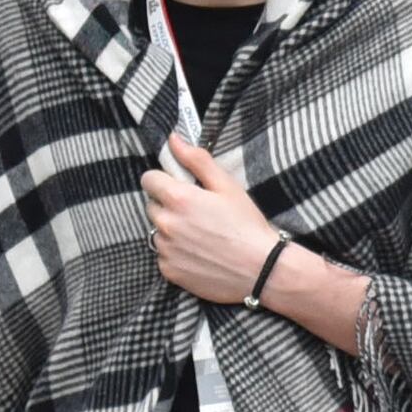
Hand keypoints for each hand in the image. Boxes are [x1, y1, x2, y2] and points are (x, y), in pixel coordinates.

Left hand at [141, 132, 285, 304]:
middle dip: (168, 206)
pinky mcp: (169, 271)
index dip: (163, 180)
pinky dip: (177, 254)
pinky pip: (164, 256)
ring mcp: (166, 249)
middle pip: (152, 206)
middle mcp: (166, 223)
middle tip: (197, 214)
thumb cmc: (247, 226)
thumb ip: (197, 160)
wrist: (263, 270)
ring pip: (157, 232)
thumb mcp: (228, 186)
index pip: (149, 179)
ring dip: (172, 231)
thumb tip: (174, 140)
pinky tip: (200, 255)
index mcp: (178, 198)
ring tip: (201, 237)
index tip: (179, 187)